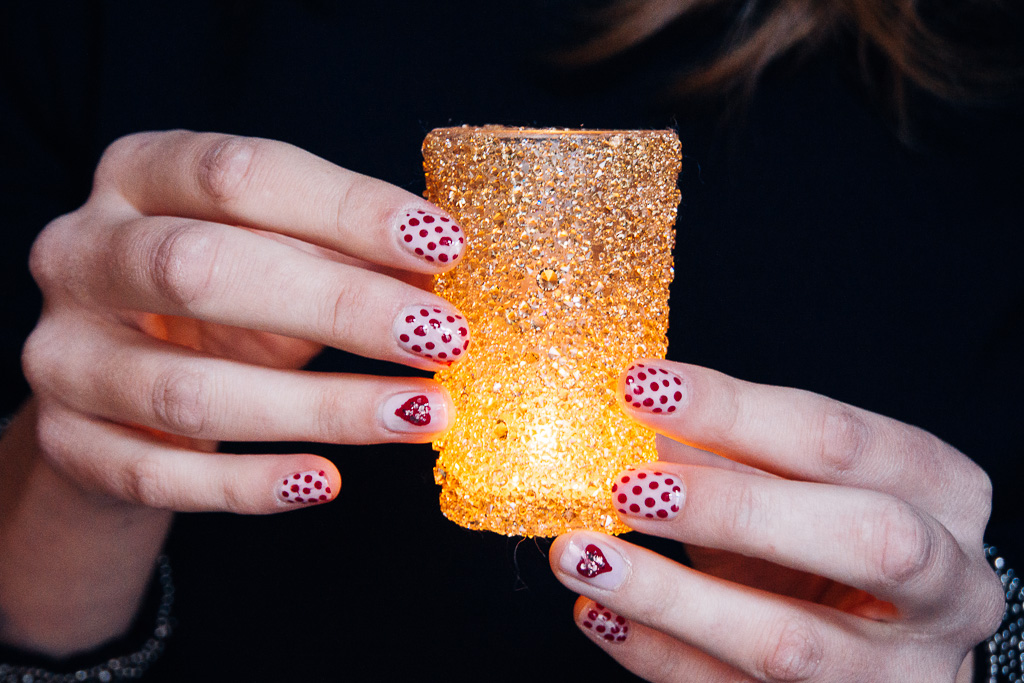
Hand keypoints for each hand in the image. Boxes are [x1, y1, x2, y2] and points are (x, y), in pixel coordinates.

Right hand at [21, 130, 469, 512]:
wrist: (124, 385)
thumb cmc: (220, 303)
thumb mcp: (277, 257)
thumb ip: (341, 255)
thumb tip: (437, 279)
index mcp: (139, 175)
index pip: (240, 175)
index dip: (347, 208)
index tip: (443, 245)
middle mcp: (82, 253)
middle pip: (202, 269)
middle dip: (340, 305)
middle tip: (444, 337)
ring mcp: (64, 353)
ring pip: (188, 391)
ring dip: (322, 408)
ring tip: (420, 413)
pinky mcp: (69, 442)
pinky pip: (160, 475)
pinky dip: (251, 484)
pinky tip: (325, 480)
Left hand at [550, 361, 1002, 680]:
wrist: (891, 639)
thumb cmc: (833, 538)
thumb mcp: (801, 484)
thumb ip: (736, 453)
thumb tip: (642, 423)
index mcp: (943, 494)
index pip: (841, 440)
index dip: (736, 410)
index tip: (642, 386)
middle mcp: (949, 587)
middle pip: (864, 540)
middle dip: (734, 508)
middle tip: (629, 485)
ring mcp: (900, 673)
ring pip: (789, 644)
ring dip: (670, 595)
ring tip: (581, 555)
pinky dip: (657, 653)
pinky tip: (598, 611)